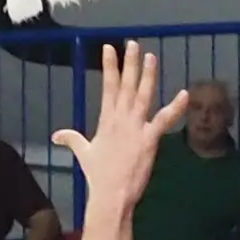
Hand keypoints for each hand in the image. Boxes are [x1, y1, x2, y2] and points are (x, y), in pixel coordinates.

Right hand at [51, 41, 186, 213]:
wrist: (111, 195)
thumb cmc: (98, 176)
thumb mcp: (83, 154)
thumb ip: (71, 140)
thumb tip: (56, 135)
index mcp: (106, 120)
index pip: (108, 87)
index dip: (109, 66)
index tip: (109, 48)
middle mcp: (120, 119)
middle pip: (126, 85)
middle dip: (129, 63)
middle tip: (132, 43)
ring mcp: (135, 128)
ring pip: (143, 96)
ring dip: (147, 76)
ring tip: (151, 57)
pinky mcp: (149, 139)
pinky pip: (164, 120)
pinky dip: (175, 107)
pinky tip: (183, 94)